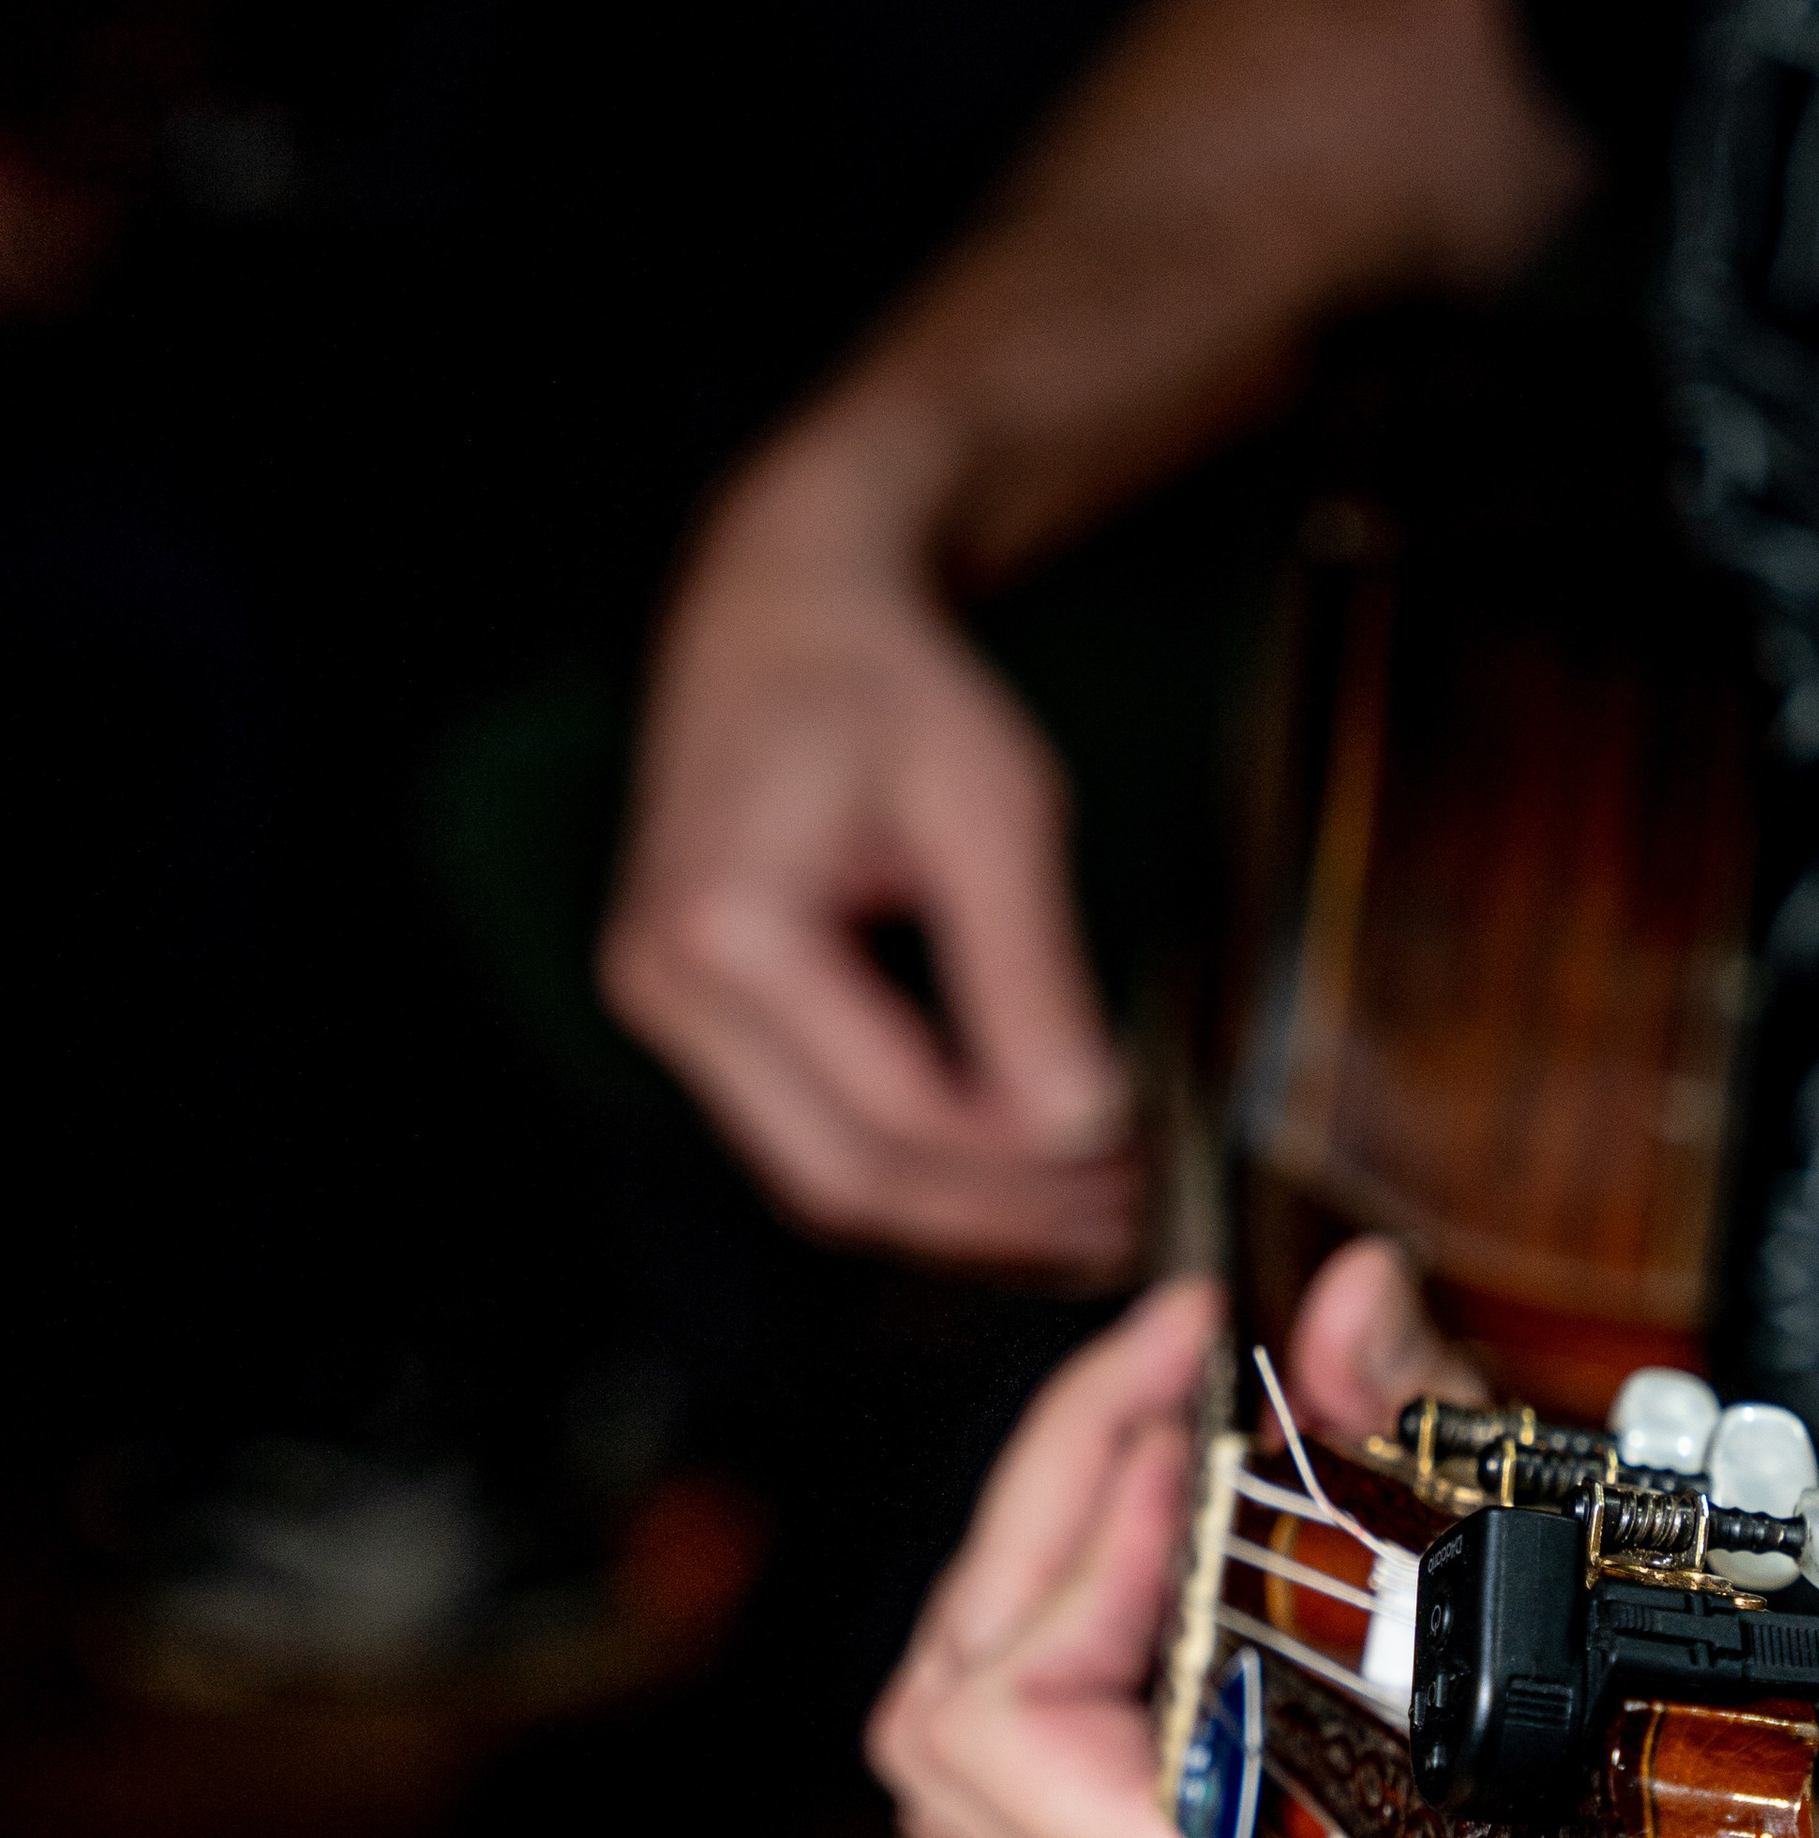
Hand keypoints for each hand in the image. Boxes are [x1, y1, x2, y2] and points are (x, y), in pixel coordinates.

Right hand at [601, 416, 1138, 1269]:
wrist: (779, 619)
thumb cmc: (881, 688)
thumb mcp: (990, 806)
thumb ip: (1031, 971)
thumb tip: (1087, 1124)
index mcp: (727, 928)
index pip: (895, 1110)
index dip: (1024, 1164)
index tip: (1135, 1160)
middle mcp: (665, 988)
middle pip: (841, 1178)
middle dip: (992, 1218)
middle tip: (1122, 1218)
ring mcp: (664, 1011)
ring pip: (818, 1179)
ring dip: (956, 1215)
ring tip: (1085, 1216)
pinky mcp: (694, 1022)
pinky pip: (804, 1136)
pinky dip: (911, 1169)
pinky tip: (1008, 1175)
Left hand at [867, 1239, 1482, 1837]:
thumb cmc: (1578, 1740)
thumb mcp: (1509, 1567)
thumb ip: (1415, 1425)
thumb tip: (1353, 1296)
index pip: (1013, 1727)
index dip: (1083, 1562)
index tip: (1188, 1440)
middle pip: (947, 1717)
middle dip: (1046, 1515)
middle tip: (1158, 1387)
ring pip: (947, 1741)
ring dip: (1031, 1567)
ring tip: (1142, 1444)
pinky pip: (1009, 1747)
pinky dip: (1052, 1616)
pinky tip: (1152, 1525)